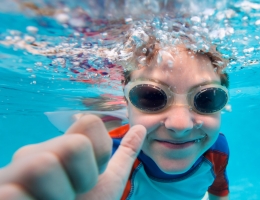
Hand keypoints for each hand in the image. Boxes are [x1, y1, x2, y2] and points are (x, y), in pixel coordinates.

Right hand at [0, 115, 145, 199]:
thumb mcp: (107, 182)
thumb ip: (124, 155)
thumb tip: (142, 128)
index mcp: (60, 147)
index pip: (90, 122)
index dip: (100, 153)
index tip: (91, 178)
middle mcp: (33, 153)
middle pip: (74, 144)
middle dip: (83, 177)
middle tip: (73, 195)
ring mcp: (12, 173)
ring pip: (44, 165)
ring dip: (59, 196)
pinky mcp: (1, 193)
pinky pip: (14, 193)